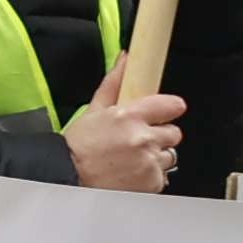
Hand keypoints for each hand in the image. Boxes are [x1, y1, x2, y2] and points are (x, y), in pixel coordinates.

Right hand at [70, 77, 181, 193]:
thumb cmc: (78, 147)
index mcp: (130, 116)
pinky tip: (131, 174)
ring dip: (155, 158)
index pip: (173, 105)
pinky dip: (150, 177)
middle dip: (159, 137)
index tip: (162, 115)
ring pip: (169, 156)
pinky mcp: (152, 182)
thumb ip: (114, 84)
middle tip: (137, 142)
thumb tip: (125, 60)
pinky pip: (163, 176)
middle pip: (174, 133)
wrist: (68, 178)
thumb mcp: (93, 110)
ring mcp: (149, 162)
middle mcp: (143, 139)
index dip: (168, 110)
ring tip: (131, 161)